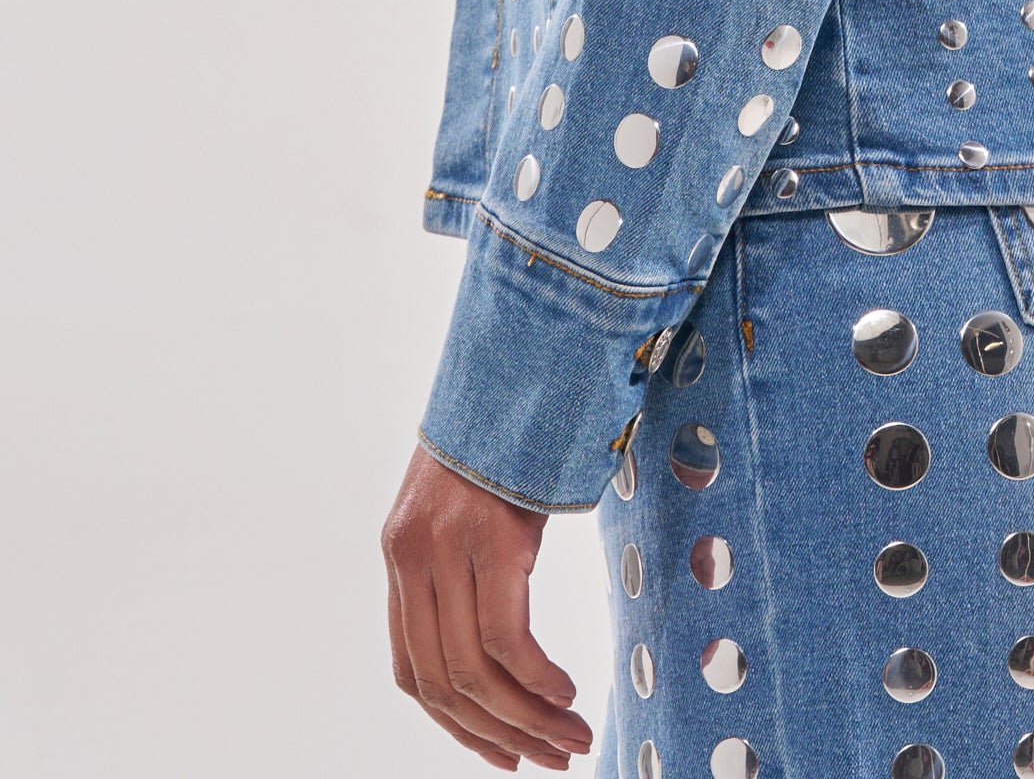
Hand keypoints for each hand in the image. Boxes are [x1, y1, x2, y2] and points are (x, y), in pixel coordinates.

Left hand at [381, 442, 595, 768]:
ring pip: (475, 673)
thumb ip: (464, 564)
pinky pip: (507, 640)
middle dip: (500, 735)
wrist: (522, 356)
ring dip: (527, 718)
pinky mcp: (491, 538)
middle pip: (444, 684)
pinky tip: (565, 692)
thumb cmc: (508, 433)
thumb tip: (499, 639)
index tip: (503, 755)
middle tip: (551, 758)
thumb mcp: (470, 504)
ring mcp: (448, 548)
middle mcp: (412, 557)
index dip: (456, 727)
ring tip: (570, 737)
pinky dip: (537, 681)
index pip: (412, 672)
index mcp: (401, 556)